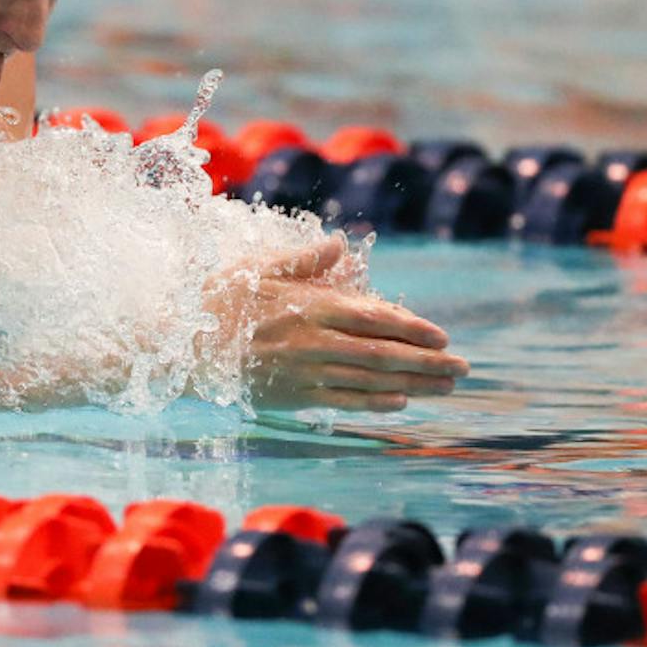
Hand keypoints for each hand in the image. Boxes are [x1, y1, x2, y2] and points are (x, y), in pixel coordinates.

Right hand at [218, 236, 470, 412]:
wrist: (182, 345)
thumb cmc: (219, 300)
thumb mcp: (258, 268)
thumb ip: (303, 260)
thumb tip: (341, 244)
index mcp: (310, 305)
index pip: (375, 317)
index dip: (412, 328)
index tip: (442, 336)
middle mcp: (315, 340)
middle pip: (383, 352)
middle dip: (428, 361)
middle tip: (463, 368)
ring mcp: (306, 371)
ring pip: (371, 379)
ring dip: (414, 384)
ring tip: (445, 386)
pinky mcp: (293, 396)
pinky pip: (343, 400)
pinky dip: (374, 402)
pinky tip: (400, 402)